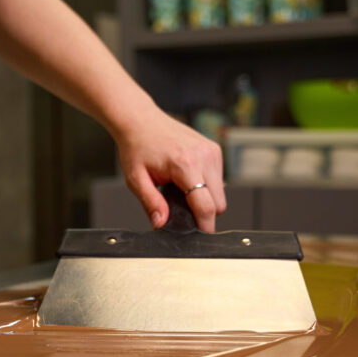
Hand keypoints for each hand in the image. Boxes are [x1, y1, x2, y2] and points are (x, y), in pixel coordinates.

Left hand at [116, 107, 225, 232]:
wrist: (140, 121)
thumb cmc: (137, 147)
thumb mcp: (136, 180)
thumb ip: (151, 203)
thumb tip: (161, 223)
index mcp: (185, 165)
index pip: (206, 206)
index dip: (204, 225)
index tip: (198, 235)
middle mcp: (204, 156)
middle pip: (218, 203)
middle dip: (203, 213)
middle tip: (182, 211)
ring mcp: (212, 151)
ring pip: (221, 192)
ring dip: (206, 199)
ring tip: (181, 191)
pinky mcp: (214, 149)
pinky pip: (219, 179)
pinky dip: (207, 186)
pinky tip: (188, 180)